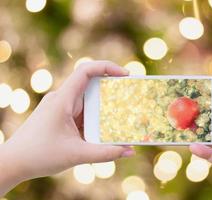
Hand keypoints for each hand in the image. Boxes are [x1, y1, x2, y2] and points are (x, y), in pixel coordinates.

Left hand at [0, 61, 134, 195]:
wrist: (13, 163)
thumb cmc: (39, 156)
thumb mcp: (76, 155)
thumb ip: (105, 154)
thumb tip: (130, 152)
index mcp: (63, 99)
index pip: (86, 71)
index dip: (107, 67)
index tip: (126, 75)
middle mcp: (62, 99)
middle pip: (91, 85)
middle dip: (112, 89)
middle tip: (131, 97)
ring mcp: (62, 108)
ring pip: (88, 101)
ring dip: (105, 108)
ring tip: (122, 117)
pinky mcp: (62, 118)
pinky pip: (83, 113)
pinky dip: (96, 119)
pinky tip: (106, 130)